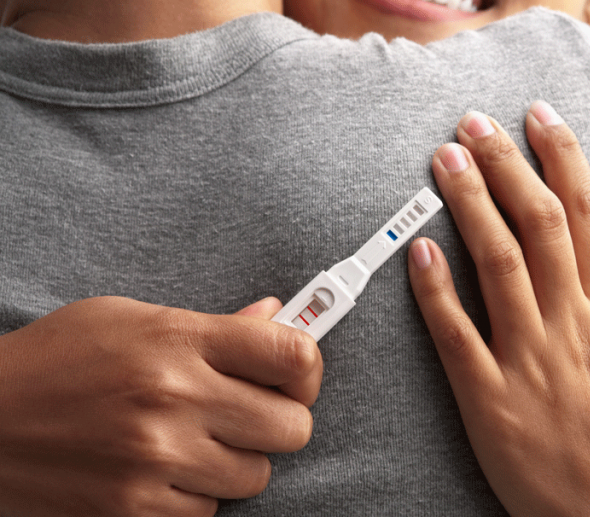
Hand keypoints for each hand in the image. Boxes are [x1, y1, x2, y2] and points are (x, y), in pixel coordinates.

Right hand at [0, 296, 321, 516]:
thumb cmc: (56, 361)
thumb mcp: (130, 319)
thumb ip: (212, 326)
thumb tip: (275, 318)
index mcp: (179, 340)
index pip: (294, 354)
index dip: (307, 368)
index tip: (293, 375)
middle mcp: (174, 398)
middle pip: (293, 426)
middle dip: (278, 420)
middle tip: (247, 413)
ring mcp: (156, 459)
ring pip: (256, 476)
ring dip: (234, 462)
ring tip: (193, 441)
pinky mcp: (135, 510)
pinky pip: (209, 512)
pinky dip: (195, 497)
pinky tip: (162, 471)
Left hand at [408, 102, 589, 516]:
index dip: (564, 157)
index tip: (541, 117)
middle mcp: (573, 328)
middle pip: (538, 225)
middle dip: (506, 163)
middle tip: (474, 122)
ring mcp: (529, 363)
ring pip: (496, 264)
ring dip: (469, 204)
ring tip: (443, 160)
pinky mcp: (489, 403)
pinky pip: (457, 335)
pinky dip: (437, 289)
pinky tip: (420, 249)